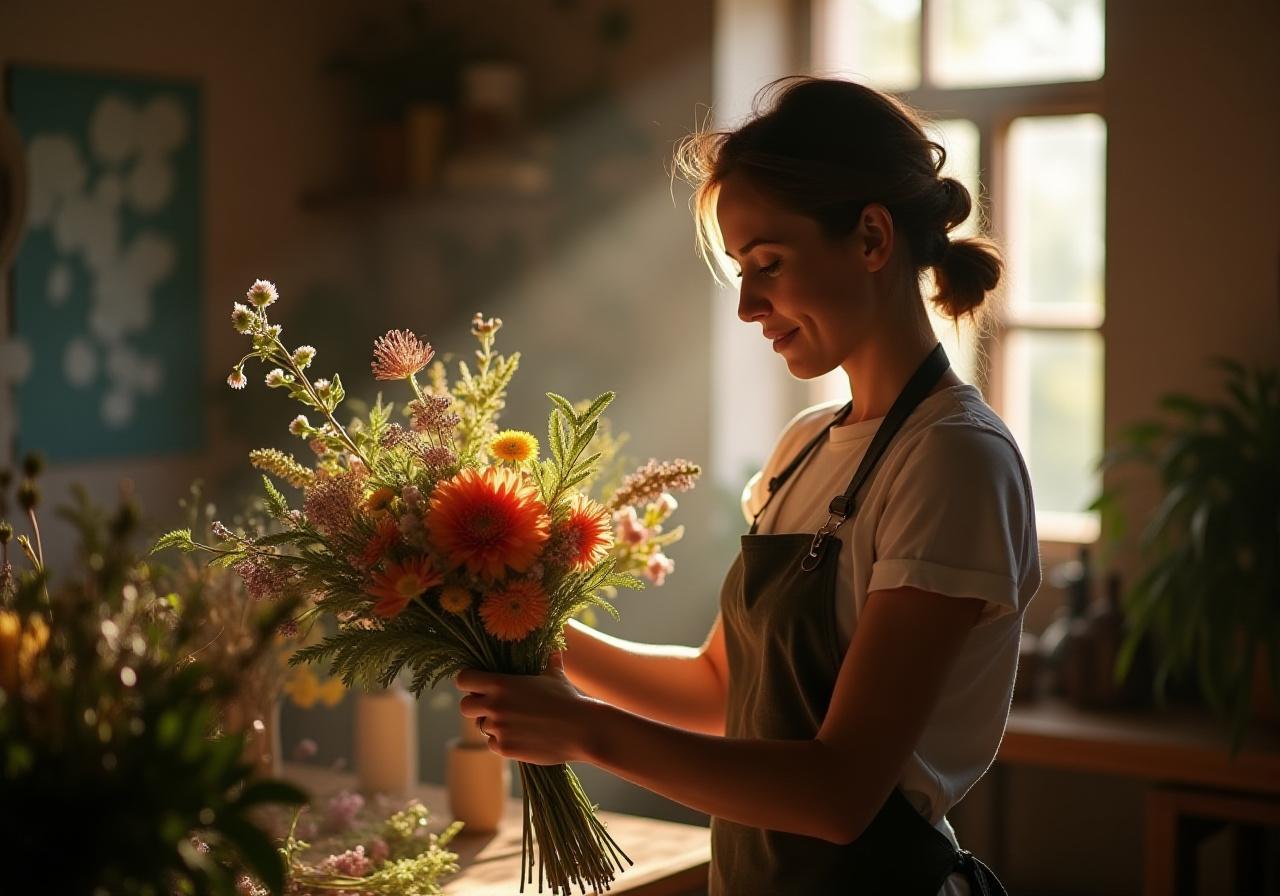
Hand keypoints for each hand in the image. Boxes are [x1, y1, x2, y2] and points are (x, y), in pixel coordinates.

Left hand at [454, 653, 599, 764]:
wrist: (582, 730)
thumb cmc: (568, 699)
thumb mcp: (555, 674)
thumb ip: (548, 658)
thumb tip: (555, 644)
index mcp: (501, 683)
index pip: (464, 680)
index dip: (469, 681)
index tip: (478, 684)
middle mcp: (495, 705)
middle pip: (465, 706)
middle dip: (475, 706)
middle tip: (492, 706)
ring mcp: (498, 728)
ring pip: (481, 727)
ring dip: (493, 724)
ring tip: (516, 721)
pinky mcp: (505, 748)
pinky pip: (492, 744)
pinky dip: (502, 741)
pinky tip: (521, 735)